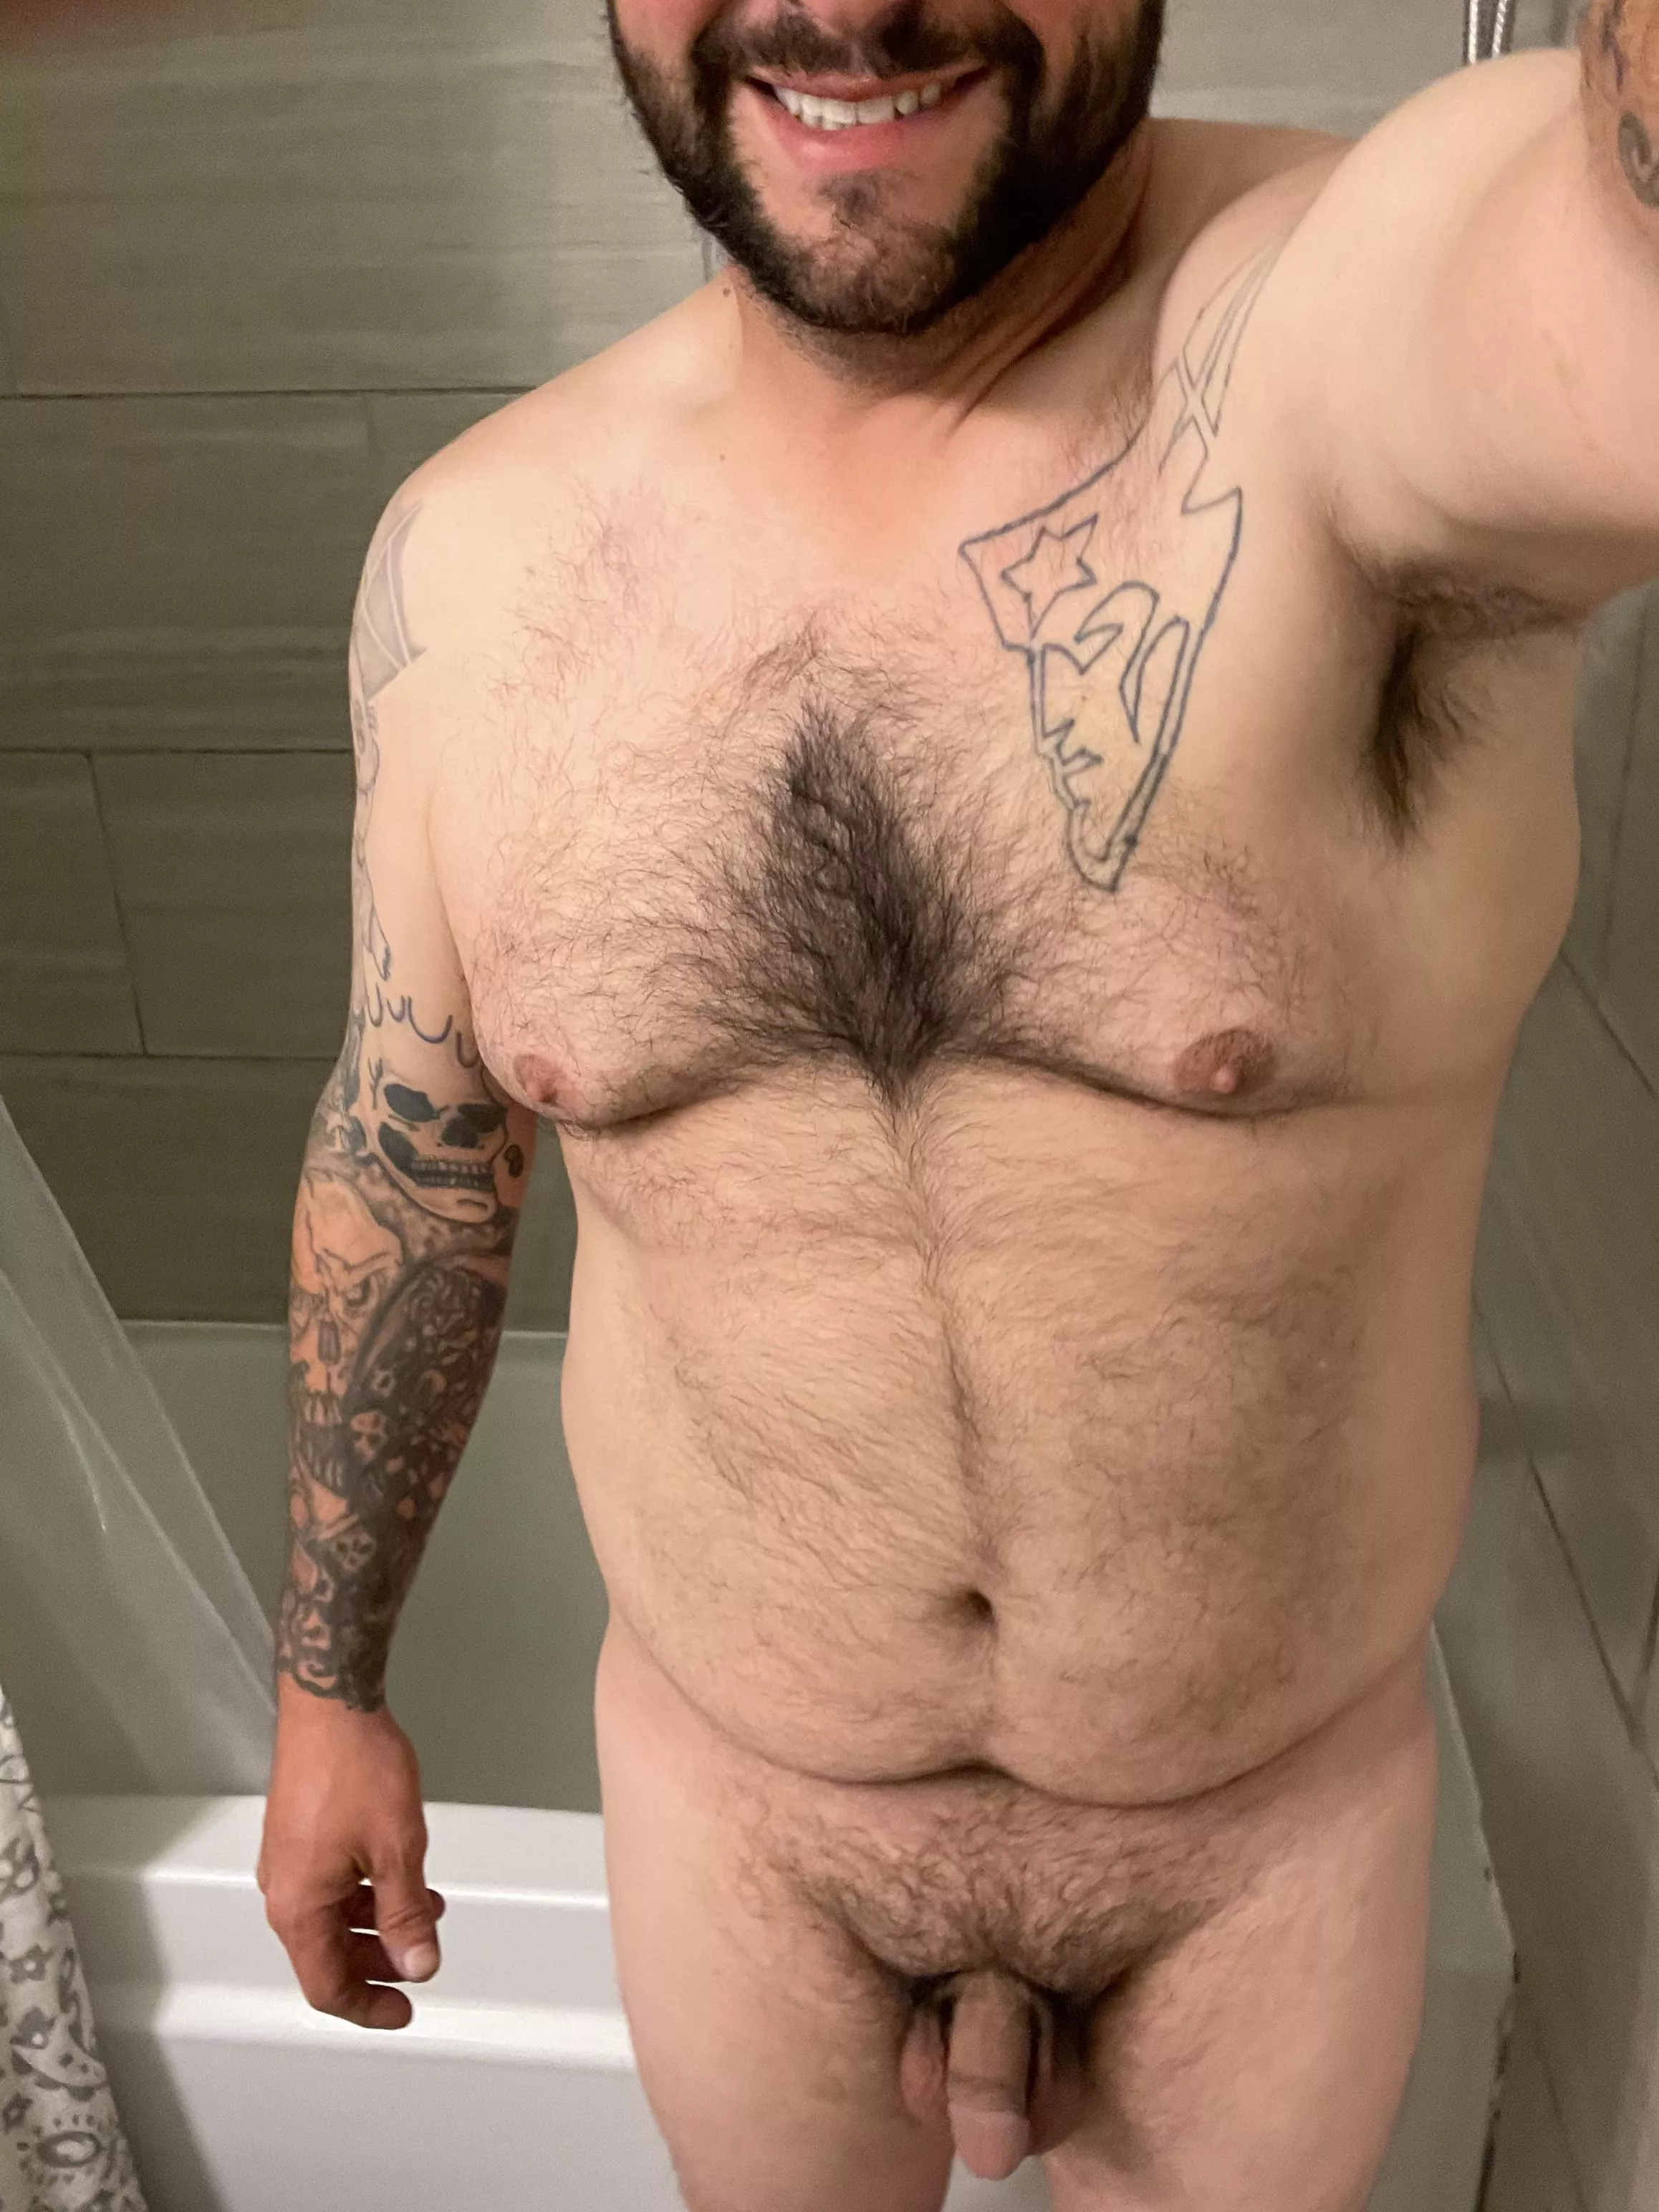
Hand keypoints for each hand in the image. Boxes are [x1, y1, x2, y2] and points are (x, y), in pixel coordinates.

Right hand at [258, 1693, 446, 2029]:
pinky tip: (400, 1878)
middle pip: (328, 1954)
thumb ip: (407, 1915)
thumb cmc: (354, 1766)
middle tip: (418, 1965)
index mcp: (298, 1906)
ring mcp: (289, 1860)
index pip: (327, 1985)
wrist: (331, 1703)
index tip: (404, 2010)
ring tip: (425, 1914)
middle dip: (378, 1966)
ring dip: (378, 1924)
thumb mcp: (396, 1849)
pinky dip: (367, 1892)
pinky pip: (331, 1884)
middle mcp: (284, 1889)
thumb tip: (417, 1965)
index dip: (369, 2006)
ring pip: (333, 1917)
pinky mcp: (299, 1834)